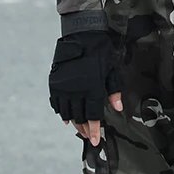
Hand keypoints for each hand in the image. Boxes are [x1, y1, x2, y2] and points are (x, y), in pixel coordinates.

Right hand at [49, 29, 122, 146]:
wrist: (81, 33)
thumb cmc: (100, 49)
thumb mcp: (112, 68)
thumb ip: (114, 90)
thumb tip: (118, 108)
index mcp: (92, 88)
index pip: (93, 116)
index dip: (94, 130)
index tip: (95, 141)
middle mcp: (76, 90)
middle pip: (79, 117)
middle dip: (84, 129)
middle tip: (88, 136)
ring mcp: (64, 87)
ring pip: (67, 112)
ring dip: (74, 122)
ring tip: (79, 127)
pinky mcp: (55, 82)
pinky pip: (56, 104)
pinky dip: (61, 112)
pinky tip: (66, 116)